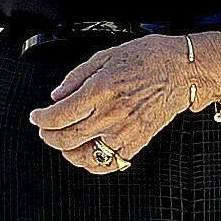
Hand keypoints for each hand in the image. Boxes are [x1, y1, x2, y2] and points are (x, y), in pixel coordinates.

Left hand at [29, 34, 196, 174]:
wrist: (183, 71)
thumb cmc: (150, 58)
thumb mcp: (106, 56)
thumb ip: (76, 78)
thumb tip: (57, 96)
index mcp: (100, 90)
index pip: (59, 116)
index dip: (41, 119)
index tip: (37, 116)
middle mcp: (111, 115)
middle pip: (66, 139)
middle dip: (48, 135)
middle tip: (45, 128)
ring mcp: (124, 133)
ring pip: (84, 156)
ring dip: (67, 151)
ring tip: (63, 140)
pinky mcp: (136, 144)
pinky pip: (108, 164)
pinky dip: (92, 163)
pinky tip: (86, 152)